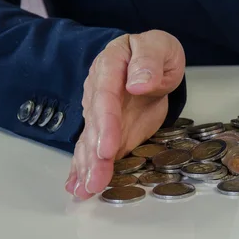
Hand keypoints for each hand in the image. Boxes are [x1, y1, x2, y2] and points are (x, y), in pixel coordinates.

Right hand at [65, 31, 184, 198]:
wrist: (151, 60)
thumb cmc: (157, 53)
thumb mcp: (160, 48)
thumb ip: (149, 62)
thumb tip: (138, 84)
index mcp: (111, 66)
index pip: (106, 96)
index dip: (106, 123)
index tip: (108, 148)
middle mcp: (97, 90)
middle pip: (94, 124)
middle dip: (94, 155)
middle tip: (96, 180)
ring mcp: (98, 110)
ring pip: (90, 140)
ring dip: (87, 167)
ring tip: (86, 190)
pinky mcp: (105, 128)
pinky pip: (93, 147)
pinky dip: (85, 167)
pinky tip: (78, 187)